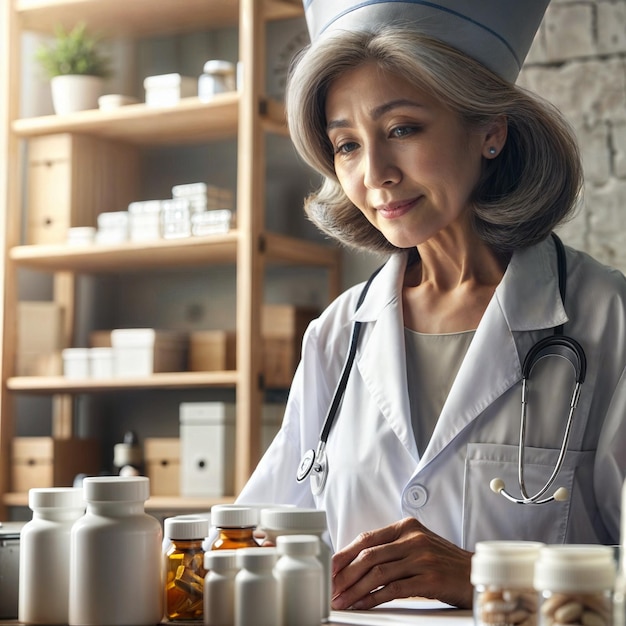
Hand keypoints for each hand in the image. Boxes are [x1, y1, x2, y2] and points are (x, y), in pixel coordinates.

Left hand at [331, 516, 472, 609]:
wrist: (477, 574)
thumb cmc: (445, 562)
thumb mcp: (418, 546)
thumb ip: (392, 548)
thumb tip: (358, 560)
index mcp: (406, 527)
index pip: (367, 538)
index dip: (344, 554)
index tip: (330, 568)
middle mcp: (413, 538)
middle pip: (368, 555)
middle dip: (344, 574)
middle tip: (330, 587)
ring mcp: (421, 558)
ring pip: (377, 573)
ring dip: (354, 589)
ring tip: (342, 600)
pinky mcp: (429, 579)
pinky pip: (392, 589)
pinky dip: (373, 599)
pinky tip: (362, 605)